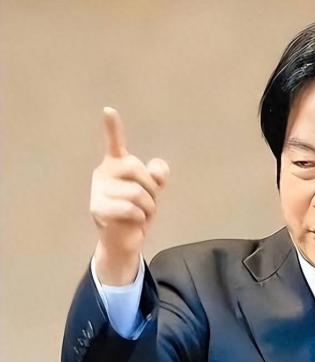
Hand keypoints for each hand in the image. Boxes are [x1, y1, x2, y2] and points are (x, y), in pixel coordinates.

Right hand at [90, 107, 168, 283]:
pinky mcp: (97, 208)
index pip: (114, 143)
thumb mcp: (152, 192)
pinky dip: (140, 217)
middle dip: (151, 188)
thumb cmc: (138, 211)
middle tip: (148, 202)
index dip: (113, 127)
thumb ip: (157, 176)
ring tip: (141, 214)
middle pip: (136, 167)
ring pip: (136, 192)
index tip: (108, 110)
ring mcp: (98, 190)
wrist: (124, 239)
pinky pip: (131, 209)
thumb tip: (157, 170)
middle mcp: (103, 172)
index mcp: (116, 164)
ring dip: (148, 207)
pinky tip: (133, 221)